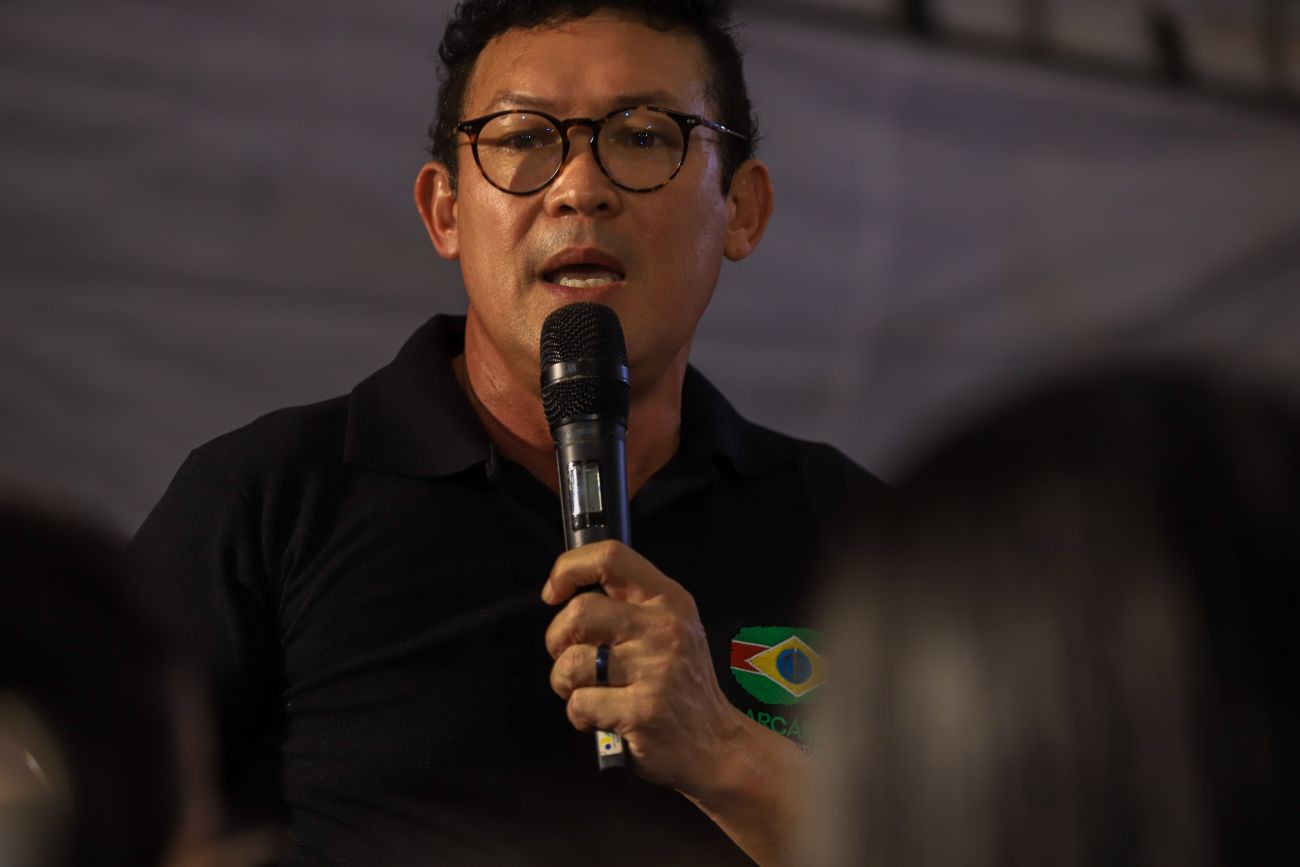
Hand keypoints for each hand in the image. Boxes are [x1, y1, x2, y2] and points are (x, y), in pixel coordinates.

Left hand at [542, 540, 743, 792]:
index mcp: (668, 599)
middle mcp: (663, 627)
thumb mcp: (670, 627)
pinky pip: (580, 704)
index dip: (569, 568)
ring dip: (564, 682)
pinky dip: (579, 715)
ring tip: (586, 691)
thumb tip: (568, 593)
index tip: (553, 593)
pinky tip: (600, 719)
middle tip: (569, 658)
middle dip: (556, 639)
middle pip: (579, 612)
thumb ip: (629, 605)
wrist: (717, 744)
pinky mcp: (642, 711)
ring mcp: (655, 670)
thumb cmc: (681, 684)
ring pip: (572, 662)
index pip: (611, 557)